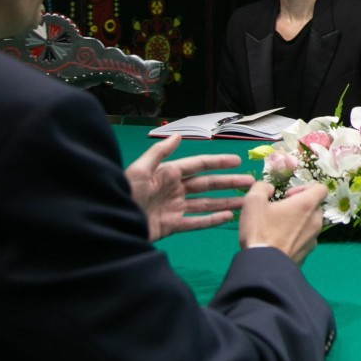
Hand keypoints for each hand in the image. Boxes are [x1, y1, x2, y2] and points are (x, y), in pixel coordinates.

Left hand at [125, 135, 255, 241]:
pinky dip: (211, 220)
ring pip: (206, 203)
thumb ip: (159, 153)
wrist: (110, 224)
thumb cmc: (123, 194)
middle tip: (249, 182)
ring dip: (225, 201)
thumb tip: (177, 135)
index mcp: (168, 174)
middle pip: (207, 184)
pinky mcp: (171, 225)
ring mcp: (174, 208)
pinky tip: (227, 217)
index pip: (198, 165)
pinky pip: (195, 222)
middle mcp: (174, 189)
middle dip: (228, 182)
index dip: (218, 162)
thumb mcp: (138, 170)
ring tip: (245, 201)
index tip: (237, 160)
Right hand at [238, 181, 327, 265]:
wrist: (264, 266)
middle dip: (299, 205)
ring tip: (278, 227)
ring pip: (310, 223)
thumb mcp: (253, 202)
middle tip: (280, 210)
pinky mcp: (308, 253)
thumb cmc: (261, 231)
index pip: (321, 188)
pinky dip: (296, 236)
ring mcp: (314, 238)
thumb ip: (262, 187)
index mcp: (307, 205)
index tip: (287, 195)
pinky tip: (279, 242)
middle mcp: (316, 221)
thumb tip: (269, 188)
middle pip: (315, 206)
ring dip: (298, 221)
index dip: (304, 187)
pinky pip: (305, 239)